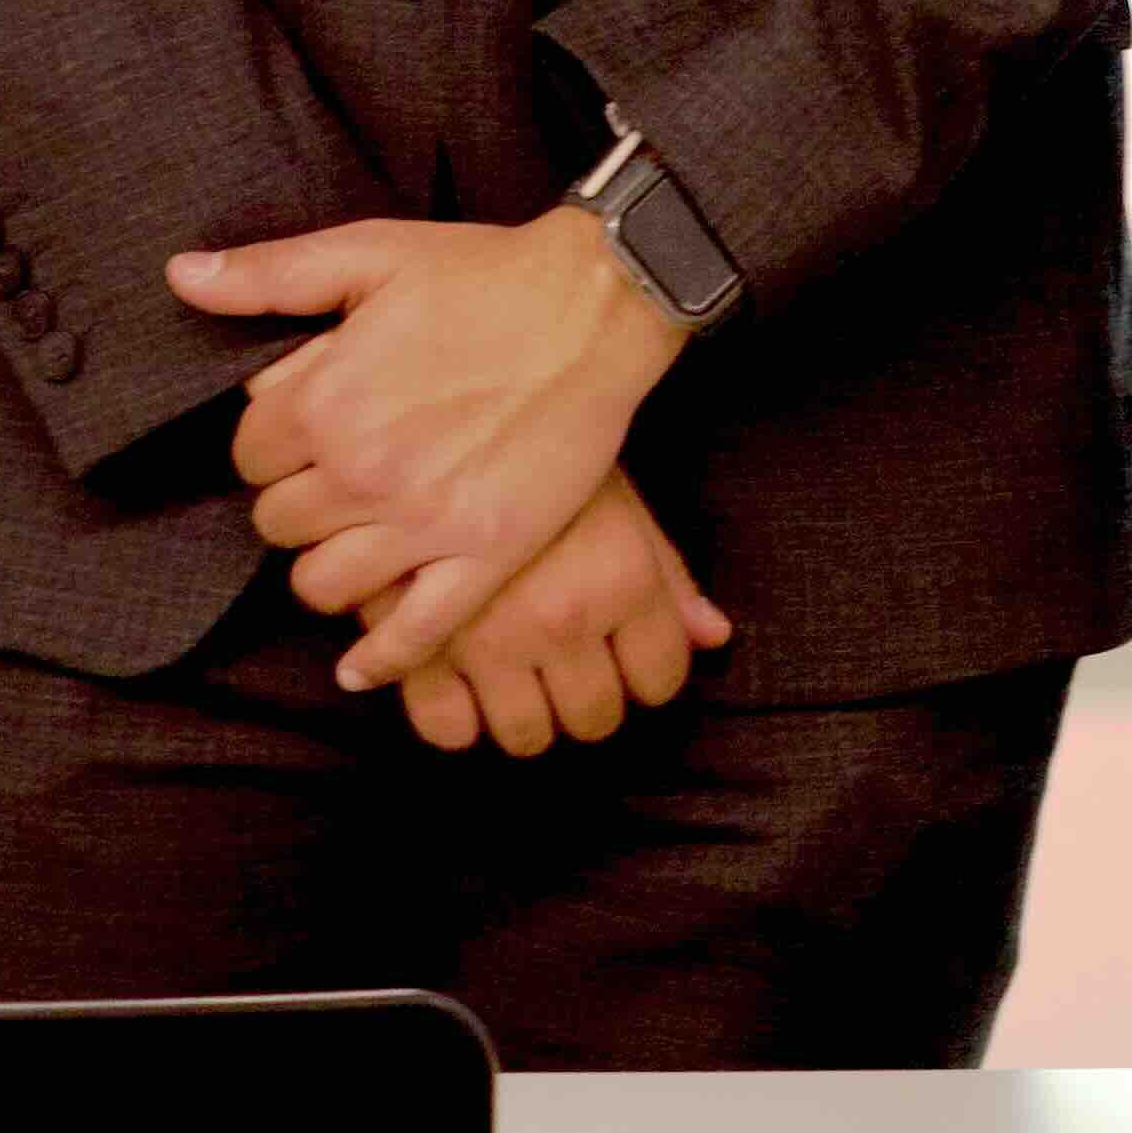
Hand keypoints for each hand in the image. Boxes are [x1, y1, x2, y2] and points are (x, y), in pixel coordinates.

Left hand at [184, 204, 696, 691]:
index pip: (247, 456)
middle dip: (295, 504)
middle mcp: (362, 471)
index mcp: (324, 400)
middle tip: (332, 484)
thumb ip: (267, 274)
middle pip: (278, 525)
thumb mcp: (369, 254)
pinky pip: (414, 633)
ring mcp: (424, 522)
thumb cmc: (483, 273)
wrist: (596, 304)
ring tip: (348, 547)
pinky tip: (360, 669)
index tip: (301, 434)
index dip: (270, 444)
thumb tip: (181, 276)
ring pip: (323, 586)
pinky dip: (380, 660)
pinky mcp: (485, 555)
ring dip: (325, 570)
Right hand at [379, 476, 731, 755]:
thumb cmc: (542, 444)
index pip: (660, 679)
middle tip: (569, 669)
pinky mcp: (417, 642)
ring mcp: (487, 637)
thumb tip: (714, 637)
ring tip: (516, 676)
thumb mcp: (617, 495)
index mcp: (622, 578)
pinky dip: (457, 721)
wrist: (440, 398)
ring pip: (525, 734)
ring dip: (527, 715)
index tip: (627, 659)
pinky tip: (462, 685)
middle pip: (594, 717)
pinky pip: (445, 730)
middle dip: (588, 699)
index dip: (648, 672)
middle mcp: (562, 618)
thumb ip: (667, 574)